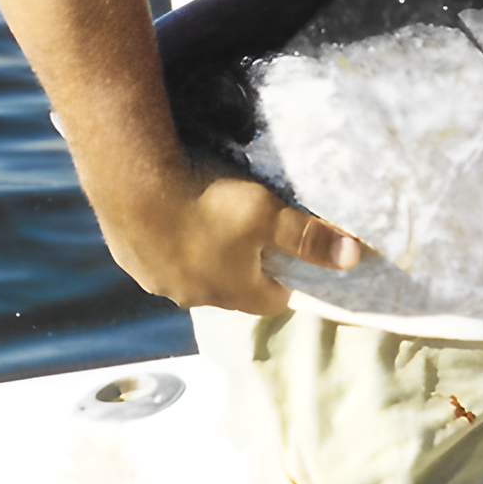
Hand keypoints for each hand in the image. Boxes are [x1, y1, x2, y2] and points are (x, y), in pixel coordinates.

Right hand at [94, 165, 362, 315]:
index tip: (294, 257)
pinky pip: (159, 257)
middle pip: (231, 289)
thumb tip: (353, 259)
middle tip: (254, 232)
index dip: (288, 280)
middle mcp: (192, 297)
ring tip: (212, 219)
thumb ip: (310, 239)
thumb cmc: (209, 202)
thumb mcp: (270, 216)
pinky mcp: (130, 260)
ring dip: (204, 255)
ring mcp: (157, 281)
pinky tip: (174, 215)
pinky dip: (171, 242)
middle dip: (245, 267)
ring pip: (192, 274)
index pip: (272, 300)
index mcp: (232, 293)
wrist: (132, 183)